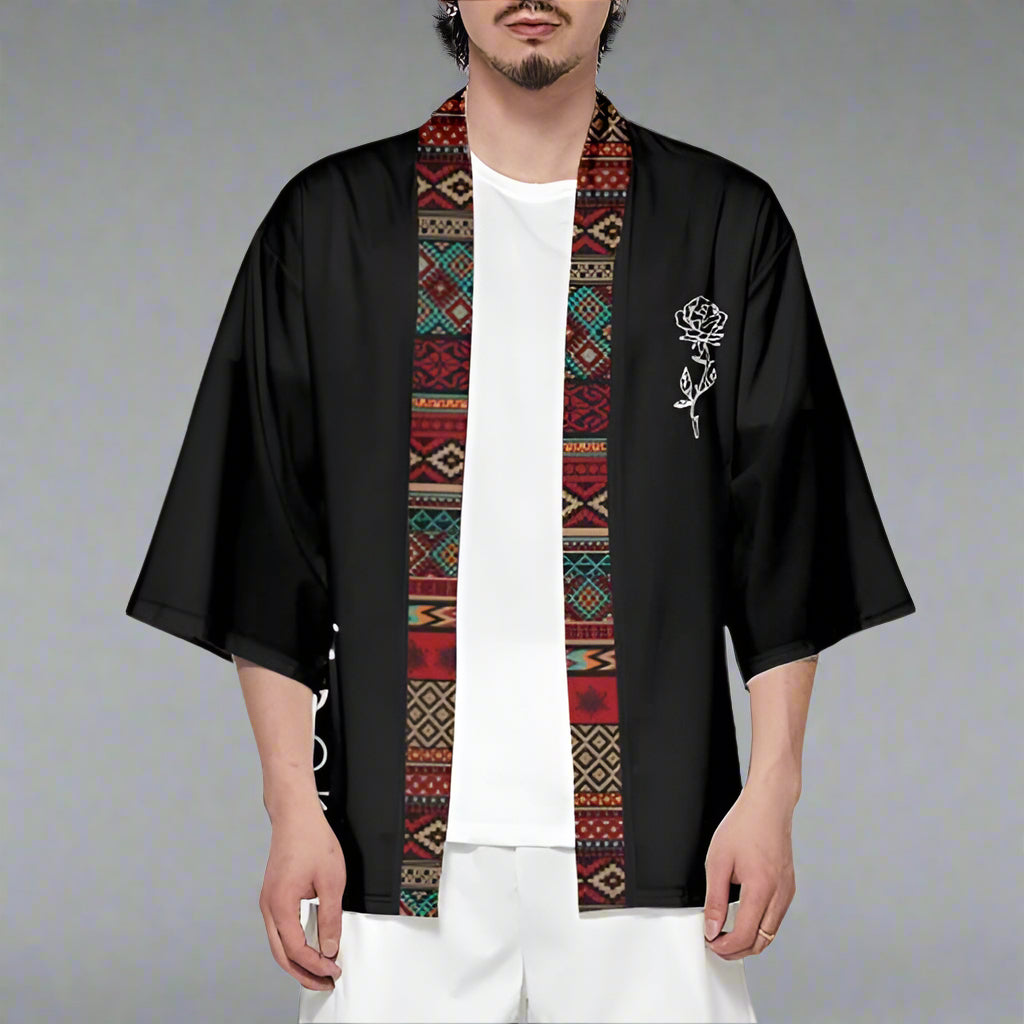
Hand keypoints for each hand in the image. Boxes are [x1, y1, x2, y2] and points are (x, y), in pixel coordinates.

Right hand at [258, 798, 345, 990]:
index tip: (333, 970)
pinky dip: (292, 944)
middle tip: (324, 982)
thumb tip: (329, 946)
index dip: (316, 964)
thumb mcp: (331, 881)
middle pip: (281, 954)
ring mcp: (268, 901)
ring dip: (297, 961)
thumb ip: (330, 917)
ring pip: (278, 944)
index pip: (296, 949)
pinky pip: (279, 929)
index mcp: (280, 905)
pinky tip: (307, 947)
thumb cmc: (311, 839)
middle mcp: (268, 906)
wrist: (296, 815)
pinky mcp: (273, 895)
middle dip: (303, 973)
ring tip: (318, 970)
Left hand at [703, 775, 796, 959]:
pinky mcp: (788, 887)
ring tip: (726, 933)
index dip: (725, 946)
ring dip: (749, 940)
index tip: (711, 942)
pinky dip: (759, 926)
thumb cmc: (744, 826)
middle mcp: (780, 895)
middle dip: (737, 950)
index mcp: (761, 889)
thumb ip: (714, 898)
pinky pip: (775, 918)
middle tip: (716, 944)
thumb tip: (712, 927)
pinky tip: (743, 918)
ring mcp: (787, 892)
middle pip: (761, 942)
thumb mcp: (718, 861)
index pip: (745, 935)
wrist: (768, 806)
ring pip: (770, 933)